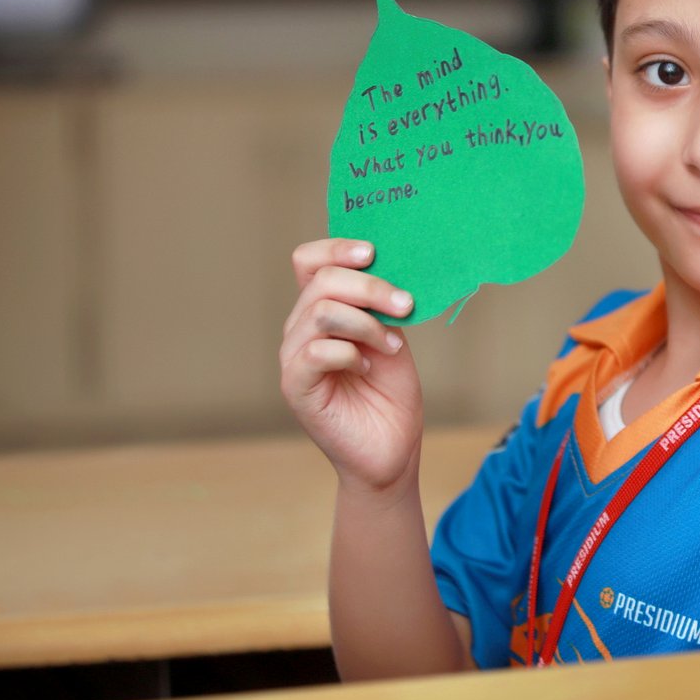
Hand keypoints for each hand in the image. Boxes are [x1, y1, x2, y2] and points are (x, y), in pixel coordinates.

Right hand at [279, 238, 422, 493]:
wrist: (392, 450)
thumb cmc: (390, 394)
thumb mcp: (393, 336)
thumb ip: (382, 305)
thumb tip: (393, 264)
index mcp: (321, 310)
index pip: (309, 262)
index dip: (336, 248)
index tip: (373, 252)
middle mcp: (300, 329)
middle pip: (321, 281)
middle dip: (370, 286)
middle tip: (405, 304)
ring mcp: (294, 358)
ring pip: (320, 312)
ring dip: (366, 322)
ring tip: (392, 344)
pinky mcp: (296, 387)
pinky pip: (315, 352)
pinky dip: (350, 353)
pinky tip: (368, 368)